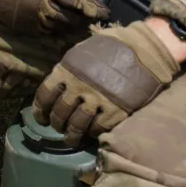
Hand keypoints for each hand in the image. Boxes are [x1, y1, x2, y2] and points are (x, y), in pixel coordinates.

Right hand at [0, 0, 109, 33]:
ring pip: (61, 26)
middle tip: (95, 18)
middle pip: (72, 17)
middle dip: (85, 18)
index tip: (104, 11)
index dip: (92, 6)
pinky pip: (47, 32)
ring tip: (81, 23)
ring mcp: (35, 17)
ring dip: (72, 25)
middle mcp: (44, 4)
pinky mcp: (27, 26)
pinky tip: (63, 27)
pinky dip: (57, 30)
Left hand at [32, 19, 182, 145]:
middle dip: (57, 124)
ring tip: (72, 139)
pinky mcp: (115, 111)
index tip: (42, 118)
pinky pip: (98, 128)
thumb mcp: (82, 52)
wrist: (145, 50)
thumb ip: (68, 70)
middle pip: (60, 113)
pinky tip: (91, 134)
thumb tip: (58, 85)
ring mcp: (97, 100)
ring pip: (76, 126)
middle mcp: (78, 87)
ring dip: (72, 136)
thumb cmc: (112, 47)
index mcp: (66, 70)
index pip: (44, 96)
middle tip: (59, 128)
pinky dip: (92, 133)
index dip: (40, 110)